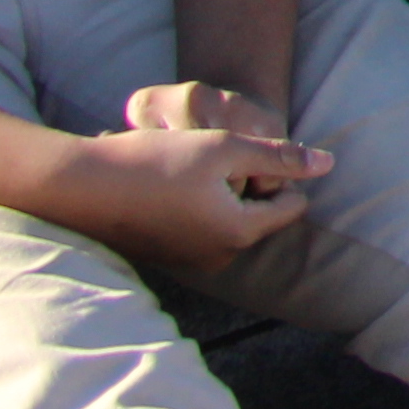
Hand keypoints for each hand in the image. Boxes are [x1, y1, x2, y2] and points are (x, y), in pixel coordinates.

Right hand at [52, 90, 326, 267]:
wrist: (80, 185)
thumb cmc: (154, 161)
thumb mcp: (225, 148)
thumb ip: (279, 157)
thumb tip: (328, 164)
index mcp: (237, 234)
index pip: (291, 205)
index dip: (277, 174)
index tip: (242, 157)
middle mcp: (217, 257)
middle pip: (261, 215)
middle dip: (250, 186)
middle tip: (214, 162)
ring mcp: (190, 261)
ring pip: (231, 220)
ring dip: (223, 194)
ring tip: (189, 172)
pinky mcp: (167, 257)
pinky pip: (202, 228)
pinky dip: (198, 206)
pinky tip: (171, 185)